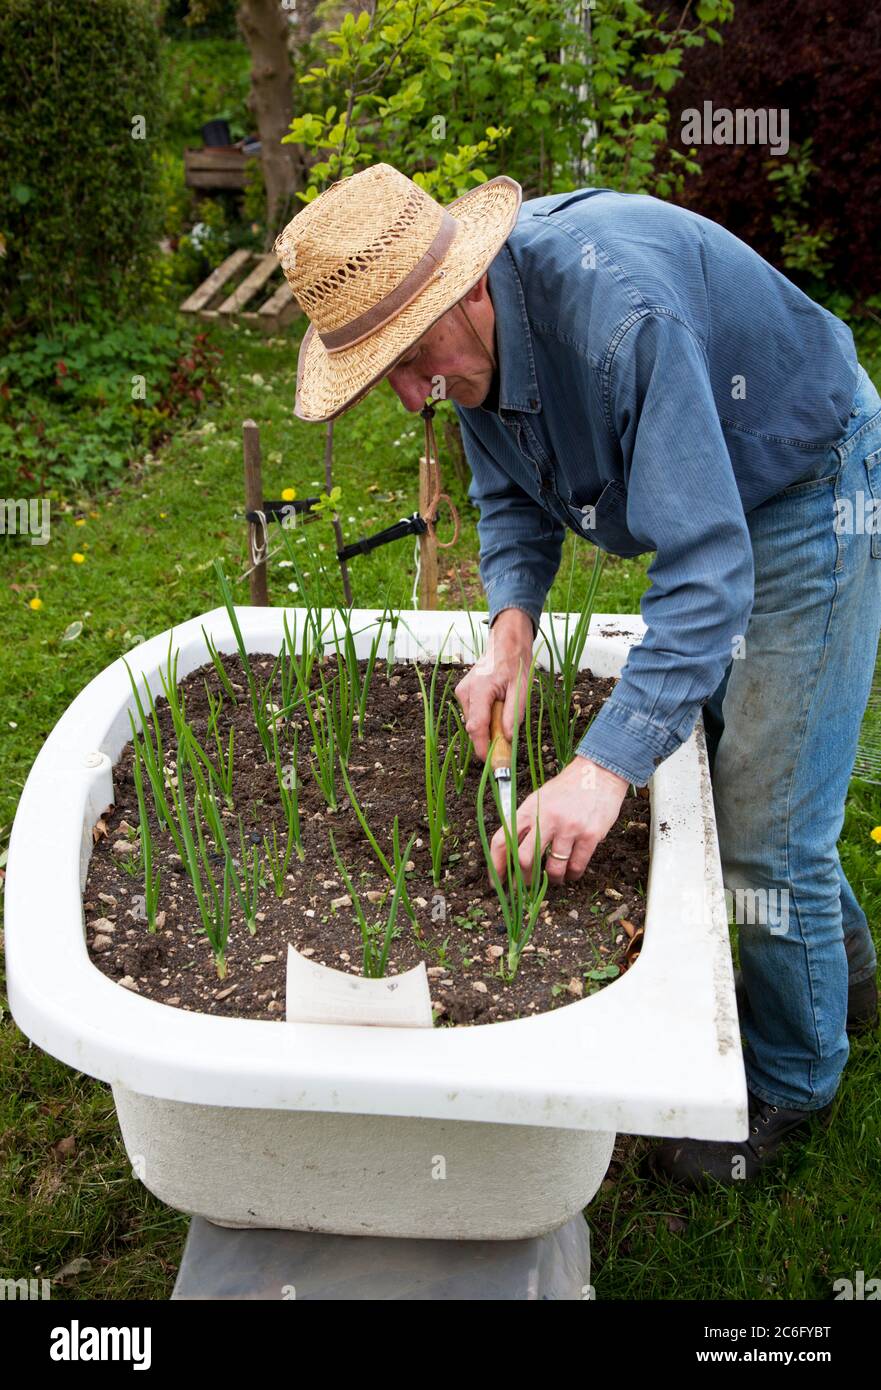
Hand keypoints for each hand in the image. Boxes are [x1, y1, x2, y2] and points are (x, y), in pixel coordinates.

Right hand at [454, 608, 534, 761]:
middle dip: (488, 739)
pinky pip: (473, 714)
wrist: (506, 644)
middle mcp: (465, 692)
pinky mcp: (463, 693)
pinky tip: (497, 708)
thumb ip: (512, 715)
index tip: (492, 763)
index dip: (483, 748)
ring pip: (473, 722)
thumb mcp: (521, 689)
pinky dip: (485, 718)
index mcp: (480, 690)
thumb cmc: (515, 663)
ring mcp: (462, 692)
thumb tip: (507, 739)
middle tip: (507, 743)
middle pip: (474, 727)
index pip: (476, 727)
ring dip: (488, 727)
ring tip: (504, 712)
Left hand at [489, 755, 629, 886]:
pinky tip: (571, 873)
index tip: (495, 881)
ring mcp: (568, 828)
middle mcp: (546, 818)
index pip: (503, 839)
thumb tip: (512, 852)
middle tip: (525, 887)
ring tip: (554, 878)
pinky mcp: (589, 835)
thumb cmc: (567, 788)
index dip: (496, 865)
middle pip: (524, 859)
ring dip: (551, 880)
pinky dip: (572, 875)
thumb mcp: (540, 798)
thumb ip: (526, 821)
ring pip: (552, 869)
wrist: (599, 773)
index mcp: (529, 808)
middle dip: (523, 880)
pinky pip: (576, 867)